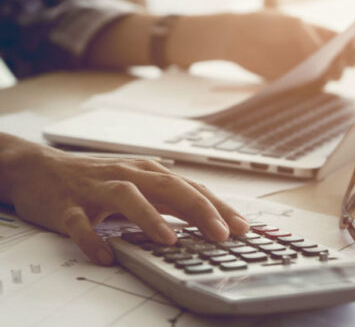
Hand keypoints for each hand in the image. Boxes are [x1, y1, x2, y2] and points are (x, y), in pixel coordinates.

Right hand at [0, 134, 248, 265]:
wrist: (40, 169)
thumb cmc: (99, 180)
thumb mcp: (140, 184)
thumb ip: (169, 200)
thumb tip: (209, 218)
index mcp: (149, 172)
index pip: (191, 188)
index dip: (219, 207)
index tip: (242, 227)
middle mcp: (128, 175)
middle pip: (169, 188)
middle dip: (199, 210)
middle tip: (222, 234)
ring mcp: (97, 189)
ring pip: (127, 198)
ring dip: (150, 218)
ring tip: (171, 240)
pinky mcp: (67, 206)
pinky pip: (80, 224)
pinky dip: (92, 239)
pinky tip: (105, 256)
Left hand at [221, 11, 354, 79]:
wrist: (236, 38)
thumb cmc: (267, 24)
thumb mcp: (292, 26)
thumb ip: (311, 42)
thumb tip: (327, 62)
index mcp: (323, 36)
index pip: (349, 44)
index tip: (354, 50)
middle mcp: (319, 55)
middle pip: (341, 65)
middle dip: (341, 66)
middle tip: (335, 65)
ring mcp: (307, 70)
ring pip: (326, 80)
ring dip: (325, 78)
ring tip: (319, 72)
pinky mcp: (293, 84)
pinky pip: (308, 90)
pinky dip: (309, 88)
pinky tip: (304, 82)